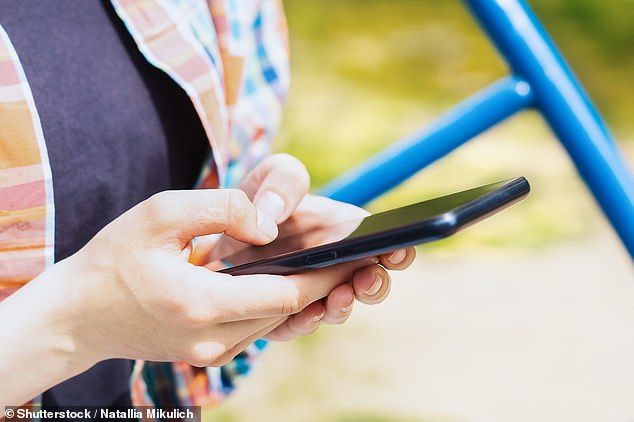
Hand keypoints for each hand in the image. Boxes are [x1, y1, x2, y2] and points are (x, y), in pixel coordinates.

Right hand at [0, 185, 376, 404]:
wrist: (77, 314)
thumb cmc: (114, 259)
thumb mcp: (161, 214)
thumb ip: (222, 209)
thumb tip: (270, 222)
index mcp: (202, 304)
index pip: (288, 292)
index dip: (329, 273)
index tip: (360, 253)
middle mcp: (215, 339)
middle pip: (290, 308)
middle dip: (325, 281)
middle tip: (356, 253)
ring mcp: (213, 352)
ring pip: (278, 318)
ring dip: (303, 291)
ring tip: (331, 261)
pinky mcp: (210, 353)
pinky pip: (258, 325)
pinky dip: (277, 301)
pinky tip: (286, 276)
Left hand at [193, 154, 415, 341]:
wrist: (220, 232)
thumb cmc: (259, 200)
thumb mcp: (271, 178)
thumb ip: (282, 183)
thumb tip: (276, 218)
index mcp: (344, 231)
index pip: (384, 244)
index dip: (398, 250)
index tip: (395, 249)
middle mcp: (334, 266)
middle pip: (370, 284)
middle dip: (375, 286)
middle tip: (365, 279)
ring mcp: (310, 292)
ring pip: (337, 309)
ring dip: (342, 307)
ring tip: (336, 297)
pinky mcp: (281, 313)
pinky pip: (297, 324)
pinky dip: (304, 322)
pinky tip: (303, 314)